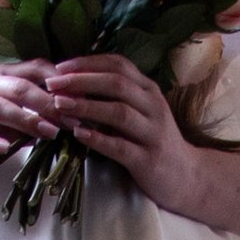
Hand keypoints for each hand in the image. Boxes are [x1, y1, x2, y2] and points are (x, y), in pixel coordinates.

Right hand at [0, 61, 62, 174]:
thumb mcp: (13, 118)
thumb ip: (36, 115)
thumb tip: (73, 120)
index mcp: (2, 75)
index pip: (34, 68)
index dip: (58, 82)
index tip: (81, 98)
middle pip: (19, 87)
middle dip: (48, 104)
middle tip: (71, 121)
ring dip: (26, 120)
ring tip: (48, 133)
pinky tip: (4, 148)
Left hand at [44, 55, 219, 222]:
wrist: (186, 176)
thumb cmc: (154, 141)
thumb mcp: (141, 111)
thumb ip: (117, 95)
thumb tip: (75, 81)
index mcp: (149, 90)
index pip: (118, 65)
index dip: (87, 63)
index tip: (59, 67)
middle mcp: (153, 106)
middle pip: (116, 84)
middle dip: (81, 81)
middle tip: (52, 84)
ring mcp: (153, 133)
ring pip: (118, 112)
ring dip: (86, 106)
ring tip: (59, 105)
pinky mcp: (149, 160)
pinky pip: (121, 146)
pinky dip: (98, 139)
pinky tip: (78, 135)